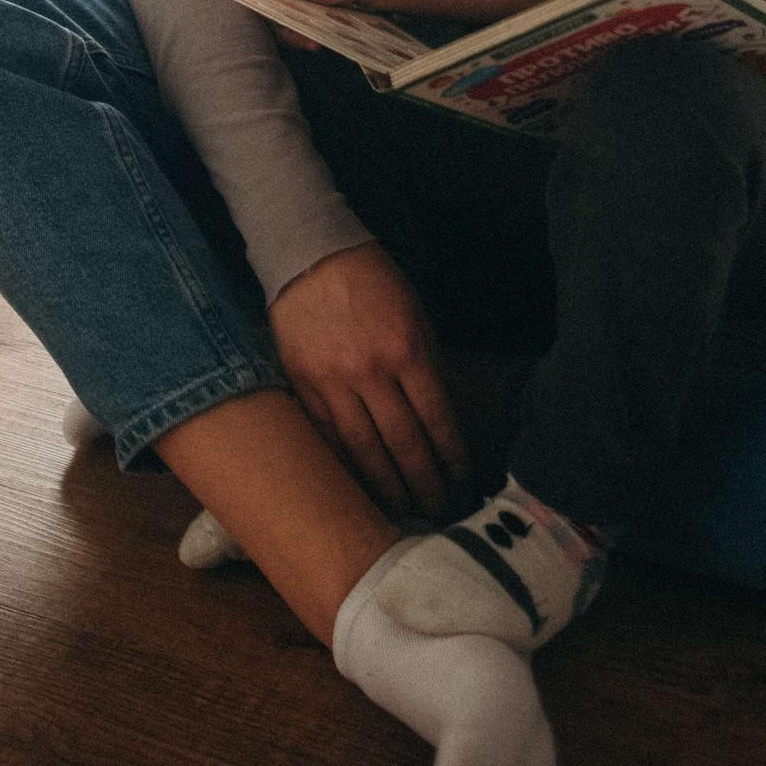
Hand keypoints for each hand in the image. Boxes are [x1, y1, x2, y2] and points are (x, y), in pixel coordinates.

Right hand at [268, 242, 468, 518]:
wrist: (309, 255)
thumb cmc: (371, 280)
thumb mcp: (414, 312)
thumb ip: (428, 362)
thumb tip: (441, 414)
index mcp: (406, 349)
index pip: (436, 418)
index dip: (451, 455)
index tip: (462, 479)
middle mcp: (371, 372)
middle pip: (403, 443)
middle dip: (424, 482)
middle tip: (437, 508)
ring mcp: (333, 382)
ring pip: (364, 450)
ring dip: (387, 486)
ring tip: (402, 510)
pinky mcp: (303, 386)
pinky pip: (328, 437)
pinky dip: (346, 466)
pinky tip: (360, 487)